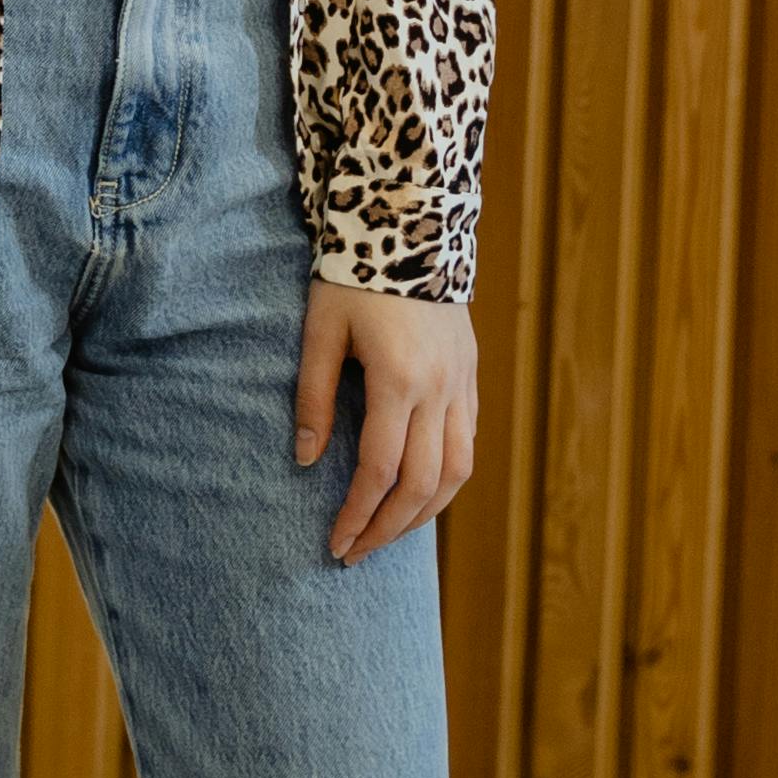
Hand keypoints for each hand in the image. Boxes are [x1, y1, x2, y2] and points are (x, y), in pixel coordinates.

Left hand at [294, 282, 476, 561]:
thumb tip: (306, 461)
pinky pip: (468, 445)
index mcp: (398, 379)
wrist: (410, 222)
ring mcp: (462, 385)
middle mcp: (439, 389)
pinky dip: (447, 479)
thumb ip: (313, 398)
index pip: (379, 470)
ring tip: (388, 534)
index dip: (357, 514)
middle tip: (355, 554)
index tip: (335, 543)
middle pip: (422, 484)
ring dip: (424, 514)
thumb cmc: (351, 277)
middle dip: (387, 528)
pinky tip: (421, 494)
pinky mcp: (471, 378)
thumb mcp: (319, 331)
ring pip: (457, 472)